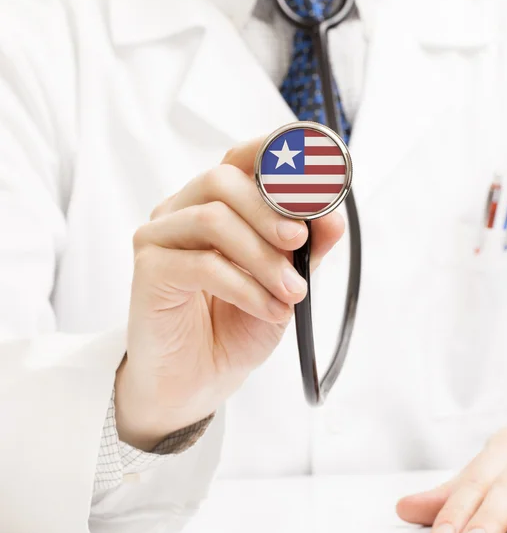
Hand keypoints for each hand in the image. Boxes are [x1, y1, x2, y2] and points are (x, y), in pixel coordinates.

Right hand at [116, 138, 343, 449]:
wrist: (199, 379)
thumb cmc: (237, 324)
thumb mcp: (285, 283)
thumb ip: (306, 249)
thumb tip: (333, 216)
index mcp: (215, 204)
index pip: (239, 159)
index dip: (273, 153)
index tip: (313, 172)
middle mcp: (183, 211)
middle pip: (222, 180)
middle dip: (269, 210)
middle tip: (299, 242)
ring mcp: (160, 238)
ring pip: (212, 219)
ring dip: (263, 258)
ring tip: (292, 292)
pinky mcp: (149, 271)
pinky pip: (202, 265)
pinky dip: (246, 287)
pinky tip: (268, 309)